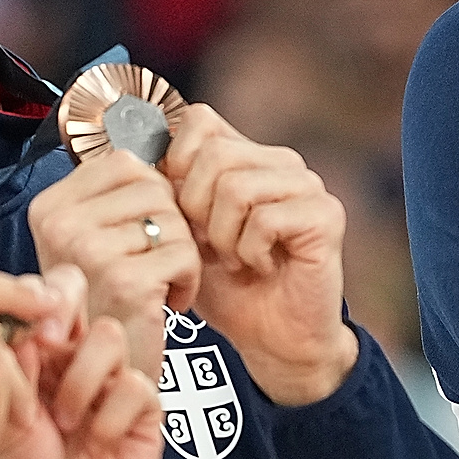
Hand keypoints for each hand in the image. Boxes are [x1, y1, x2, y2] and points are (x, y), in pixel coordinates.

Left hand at [0, 274, 162, 458]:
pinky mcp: (145, 410)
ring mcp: (113, 382)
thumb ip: (22, 366)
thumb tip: (35, 320)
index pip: (45, 295)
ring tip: (69, 421)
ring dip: (85, 380)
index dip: (42, 297)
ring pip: (112, 338)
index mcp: (36, 356)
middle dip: (67, 322)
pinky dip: (114, 415)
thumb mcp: (8, 418)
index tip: (31, 330)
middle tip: (51, 350)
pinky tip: (100, 441)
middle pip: (87, 300)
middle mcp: (75, 361)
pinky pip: (139, 385)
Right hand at [28, 151, 200, 376]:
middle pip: (157, 189)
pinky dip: (188, 281)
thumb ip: (121, 189)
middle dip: (171, 227)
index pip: (128, 162)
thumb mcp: (100, 235)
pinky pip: (186, 255)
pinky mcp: (123, 279)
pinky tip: (162, 302)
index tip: (139, 232)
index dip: (153, 194)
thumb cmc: (111, 299)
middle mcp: (59, 223)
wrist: (105, 370)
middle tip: (148, 265)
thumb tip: (178, 126)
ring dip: (180, 256)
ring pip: (176, 222)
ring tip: (152, 284)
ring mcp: (88, 251)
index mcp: (49, 205)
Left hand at [166, 105, 356, 406]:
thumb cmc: (226, 286)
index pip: (200, 121)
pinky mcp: (326, 216)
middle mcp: (283, 163)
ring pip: (237, 186)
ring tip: (235, 257)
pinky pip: (265, 218)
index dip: (175, 163)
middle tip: (210, 244)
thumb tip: (132, 154)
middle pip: (213, 154)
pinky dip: (250, 251)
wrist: (273, 337)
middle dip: (195, 208)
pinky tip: (259, 265)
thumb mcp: (184, 233)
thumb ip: (169, 190)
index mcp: (249, 157)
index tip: (180, 210)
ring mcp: (308, 187)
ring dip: (223, 235)